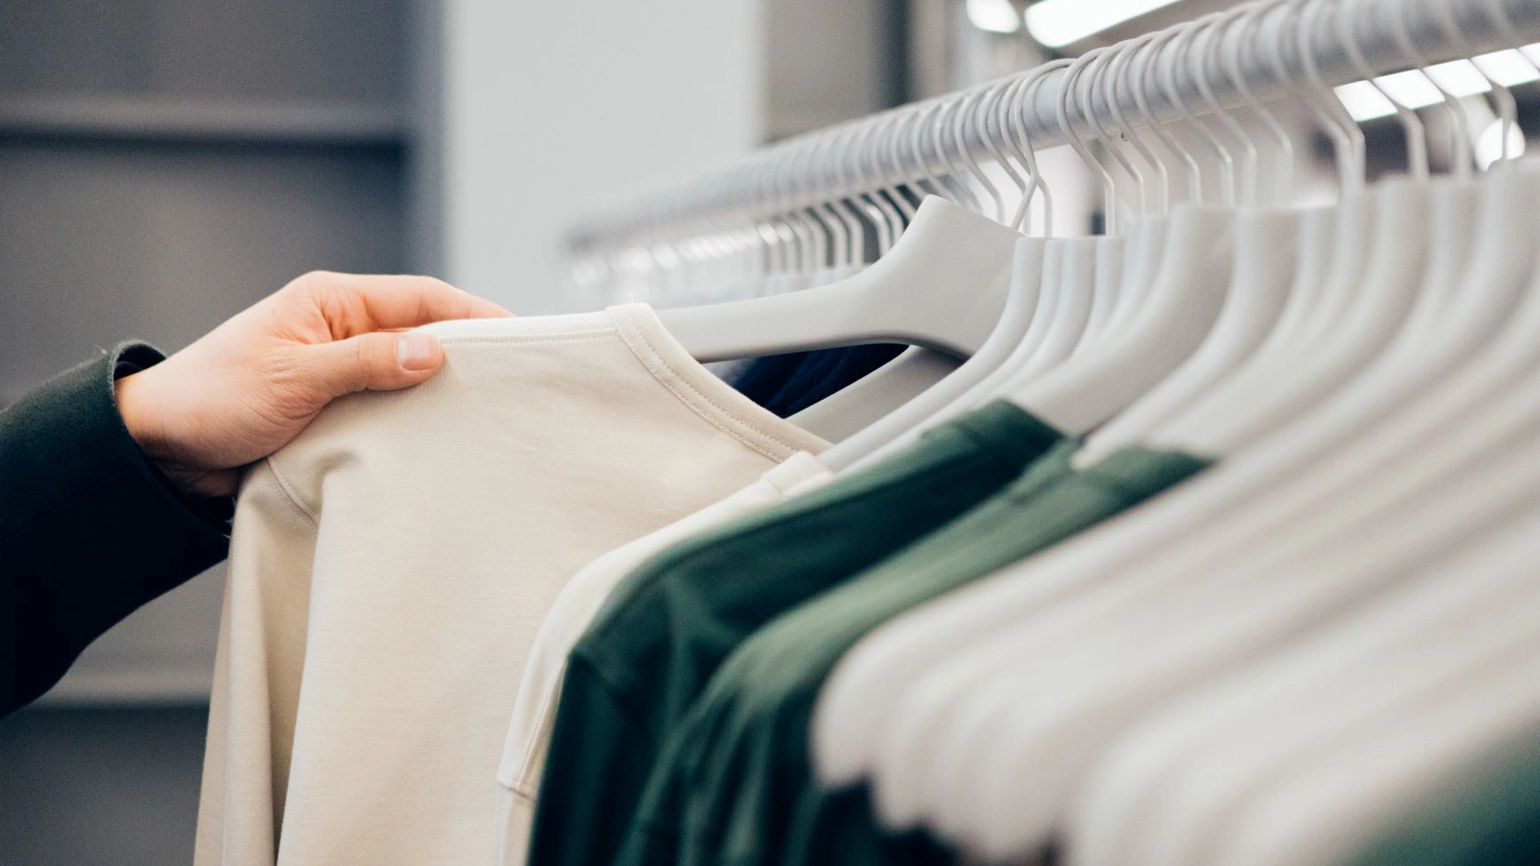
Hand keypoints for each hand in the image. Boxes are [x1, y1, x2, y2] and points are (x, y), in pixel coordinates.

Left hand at [115, 271, 510, 497]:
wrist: (160, 450)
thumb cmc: (214, 399)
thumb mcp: (294, 378)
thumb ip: (366, 361)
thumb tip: (437, 350)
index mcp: (333, 302)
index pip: (423, 297)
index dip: (476, 314)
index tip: (521, 338)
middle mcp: (342, 329)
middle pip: (425, 333)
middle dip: (469, 355)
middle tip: (517, 383)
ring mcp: (341, 369)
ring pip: (410, 374)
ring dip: (442, 392)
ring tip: (489, 415)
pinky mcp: (336, 407)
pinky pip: (389, 407)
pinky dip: (415, 420)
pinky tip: (440, 439)